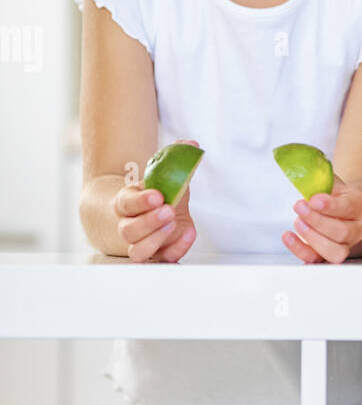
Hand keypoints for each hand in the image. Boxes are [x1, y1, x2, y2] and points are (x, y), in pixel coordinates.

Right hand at [114, 138, 198, 262]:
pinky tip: (189, 233)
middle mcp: (128, 226)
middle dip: (149, 222)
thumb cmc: (158, 193)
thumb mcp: (164, 175)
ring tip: (173, 223)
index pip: (126, 204)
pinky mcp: (158, 255)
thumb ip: (175, 159)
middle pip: (129, 231)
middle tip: (168, 210)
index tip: (157, 195)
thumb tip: (191, 144)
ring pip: (138, 251)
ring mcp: (142, 243)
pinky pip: (163, 259)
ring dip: (156, 239)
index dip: (140, 201)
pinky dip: (177, 249)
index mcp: (126, 203)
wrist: (151, 214)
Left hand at [282, 178, 361, 263]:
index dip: (331, 206)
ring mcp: (344, 246)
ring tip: (297, 222)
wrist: (338, 210)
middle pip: (342, 232)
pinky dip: (300, 250)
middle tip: (299, 207)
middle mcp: (356, 229)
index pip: (350, 207)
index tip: (314, 199)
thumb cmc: (333, 195)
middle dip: (317, 221)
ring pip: (334, 252)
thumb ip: (320, 177)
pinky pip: (316, 260)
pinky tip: (289, 237)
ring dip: (312, 238)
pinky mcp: (327, 256)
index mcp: (360, 206)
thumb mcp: (331, 182)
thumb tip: (303, 169)